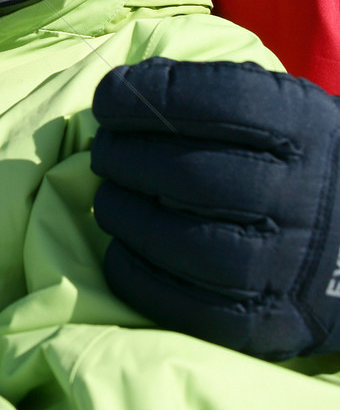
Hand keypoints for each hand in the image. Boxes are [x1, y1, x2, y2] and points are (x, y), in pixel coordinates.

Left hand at [91, 58, 339, 359]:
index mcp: (304, 128)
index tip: (110, 96)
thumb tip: (128, 88)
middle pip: (191, 177)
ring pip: (186, 243)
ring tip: (109, 198)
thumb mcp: (283, 107)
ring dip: (125, 215)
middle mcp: (300, 196)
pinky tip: (121, 247)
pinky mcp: (266, 321)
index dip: (147, 96)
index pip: (217, 101)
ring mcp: (285, 266)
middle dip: (125, 158)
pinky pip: (185, 306)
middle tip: (105, 150)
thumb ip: (213, 92)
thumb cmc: (301, 160)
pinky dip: (136, 274)